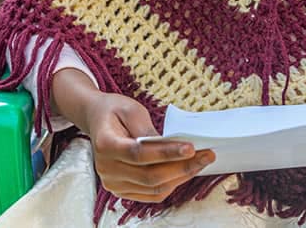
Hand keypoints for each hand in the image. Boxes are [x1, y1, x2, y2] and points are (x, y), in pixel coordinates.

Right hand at [52, 69, 215, 202]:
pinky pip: (151, 194)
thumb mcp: (132, 110)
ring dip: (181, 177)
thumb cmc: (115, 111)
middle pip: (149, 176)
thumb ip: (148, 129)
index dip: (167, 153)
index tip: (191, 147)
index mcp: (105, 144)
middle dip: (182, 167)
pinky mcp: (121, 190)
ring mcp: (112, 182)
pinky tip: (185, 171)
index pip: (140, 154)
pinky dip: (172, 184)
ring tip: (201, 162)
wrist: (98, 120)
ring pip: (153, 188)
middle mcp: (106, 168)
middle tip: (207, 154)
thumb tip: (172, 145)